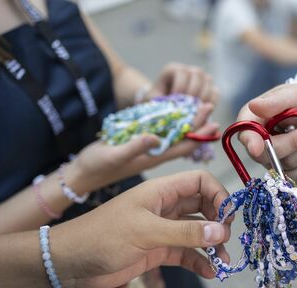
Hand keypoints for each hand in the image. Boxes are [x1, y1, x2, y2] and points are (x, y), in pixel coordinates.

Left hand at [51, 170, 231, 287]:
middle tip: (226, 239)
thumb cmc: (101, 237)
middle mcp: (163, 207)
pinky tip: (209, 271)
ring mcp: (161, 229)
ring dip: (212, 245)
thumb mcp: (146, 232)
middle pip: (203, 206)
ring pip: (196, 232)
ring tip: (223, 262)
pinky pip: (186, 253)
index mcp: (159, 191)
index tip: (228, 217)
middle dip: (219, 221)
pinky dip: (199, 261)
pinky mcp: (156, 251)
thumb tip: (221, 231)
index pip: (199, 182)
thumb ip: (185, 232)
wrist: (68, 263)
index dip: (218, 195)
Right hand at [71, 102, 218, 192]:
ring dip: (186, 121)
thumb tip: (155, 136)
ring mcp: (147, 149)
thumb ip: (135, 147)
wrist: (81, 173)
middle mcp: (155, 154)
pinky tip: (174, 112)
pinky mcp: (137, 143)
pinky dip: (169, 121)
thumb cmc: (97, 166)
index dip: (200, 134)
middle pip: (182, 138)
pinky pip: (159, 131)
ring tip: (198, 105)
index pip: (184, 146)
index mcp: (154, 157)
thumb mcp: (114, 156)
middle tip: (209, 105)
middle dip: (197, 124)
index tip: (214, 121)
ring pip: (172, 134)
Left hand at [145, 63, 219, 104]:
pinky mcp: (209, 89)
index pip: (181, 71)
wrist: (165, 109)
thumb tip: (174, 109)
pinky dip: (212, 101)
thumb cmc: (157, 103)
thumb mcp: (154, 101)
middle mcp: (188, 71)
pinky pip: (215, 91)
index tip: (176, 98)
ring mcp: (201, 78)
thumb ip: (161, 102)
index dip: (180, 85)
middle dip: (193, 90)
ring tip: (196, 109)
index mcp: (173, 70)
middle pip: (197, 73)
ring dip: (203, 96)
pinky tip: (205, 111)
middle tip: (189, 105)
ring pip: (207, 80)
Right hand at [236, 84, 296, 180]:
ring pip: (290, 163)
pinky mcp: (289, 170)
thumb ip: (275, 102)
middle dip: (296, 142)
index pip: (246, 135)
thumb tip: (254, 106)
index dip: (251, 143)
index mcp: (252, 121)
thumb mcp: (292, 93)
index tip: (257, 148)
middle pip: (270, 153)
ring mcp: (273, 160)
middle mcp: (259, 143)